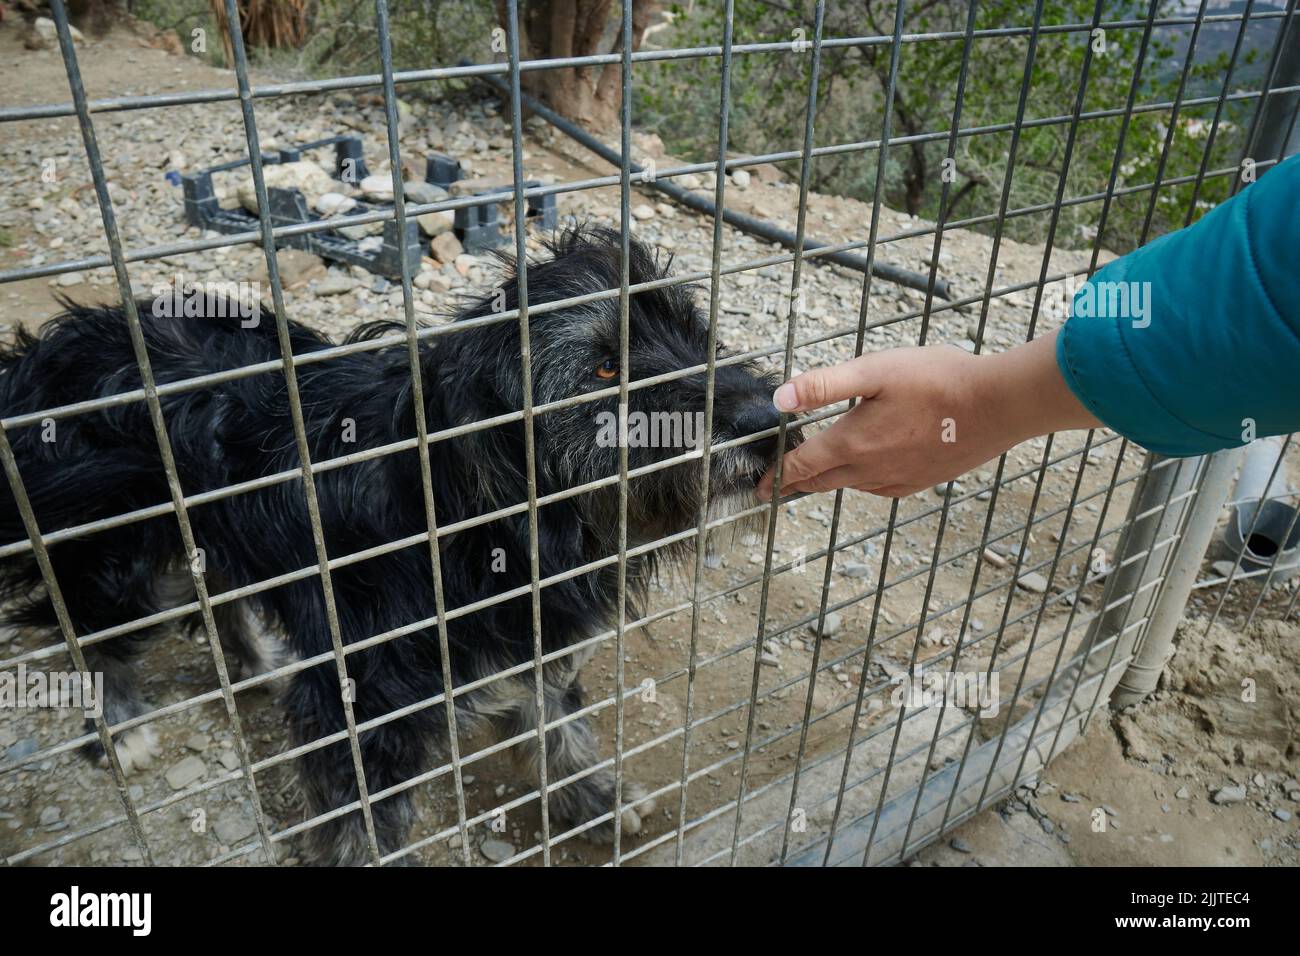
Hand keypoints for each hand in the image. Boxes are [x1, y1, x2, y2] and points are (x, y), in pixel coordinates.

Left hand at [756, 330, 1100, 499]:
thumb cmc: (938, 380)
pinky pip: (878, 486)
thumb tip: (779, 399)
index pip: (801, 468)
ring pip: (850, 484)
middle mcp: (870, 471)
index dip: (776, 477)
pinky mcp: (920, 483)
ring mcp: (897, 481)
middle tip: (777, 486)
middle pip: (821, 482)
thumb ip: (823, 385)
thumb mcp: (874, 371)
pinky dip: (861, 477)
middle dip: (796, 483)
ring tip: (818, 468)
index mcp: (852, 444)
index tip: (759, 488)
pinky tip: (868, 464)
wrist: (999, 406)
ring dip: (830, 478)